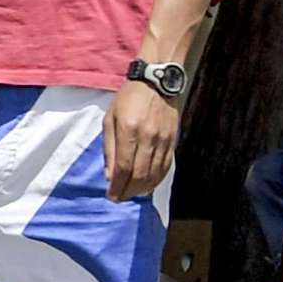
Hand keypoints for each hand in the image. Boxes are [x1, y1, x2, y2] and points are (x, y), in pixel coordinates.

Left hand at [104, 79, 179, 203]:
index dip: (117, 185)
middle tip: (119, 198)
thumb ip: (109, 148)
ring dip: (142, 189)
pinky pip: (166, 166)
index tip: (111, 196)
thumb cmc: (127, 99)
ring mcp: (163, 140)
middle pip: (139, 174)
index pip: (123, 167)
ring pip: (154, 173)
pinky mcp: (173, 141)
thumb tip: (110, 175)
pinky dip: (157, 180)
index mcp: (128, 130)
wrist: (156, 83)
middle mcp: (148, 137)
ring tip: (131, 194)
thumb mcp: (110, 119)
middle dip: (128, 191)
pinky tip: (148, 186)